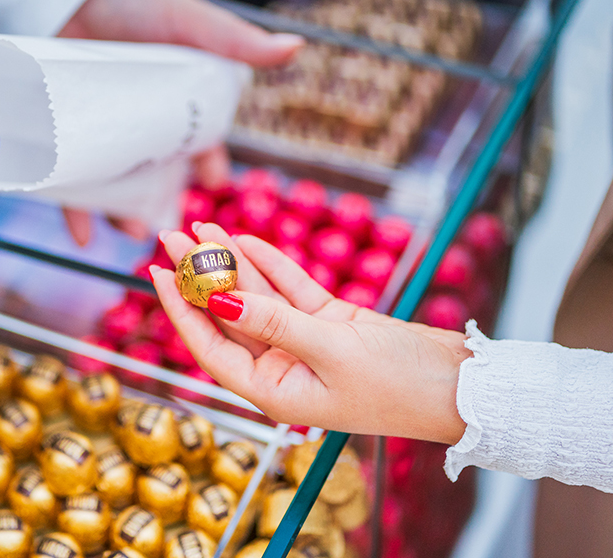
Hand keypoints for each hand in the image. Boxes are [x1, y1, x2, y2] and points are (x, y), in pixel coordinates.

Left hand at [58, 0, 301, 245]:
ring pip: (119, 185)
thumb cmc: (138, 1)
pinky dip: (75, 211)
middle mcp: (144, 123)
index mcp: (180, 104)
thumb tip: (294, 45)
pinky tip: (82, 236)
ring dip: (125, 213)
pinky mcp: (69, 135)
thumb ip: (236, 42)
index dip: (209, 167)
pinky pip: (71, 180)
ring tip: (129, 232)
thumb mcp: (189, 23)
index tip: (213, 185)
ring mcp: (106, 131)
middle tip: (166, 225)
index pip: (201, 144)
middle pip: (160, 175)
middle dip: (165, 203)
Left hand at [151, 223, 469, 443]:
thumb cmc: (399, 385)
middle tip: (175, 236)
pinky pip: (290, 289)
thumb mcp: (331, 351)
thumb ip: (274, 322)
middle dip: (202, 276)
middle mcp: (282, 368)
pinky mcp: (329, 322)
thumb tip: (220, 298)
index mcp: (274, 391)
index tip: (158, 274)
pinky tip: (248, 240)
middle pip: (230, 315)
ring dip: (234, 263)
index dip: (181, 310)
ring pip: (257, 297)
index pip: (211, 346)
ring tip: (206, 226)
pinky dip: (272, 265)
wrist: (461, 386)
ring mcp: (304, 343)